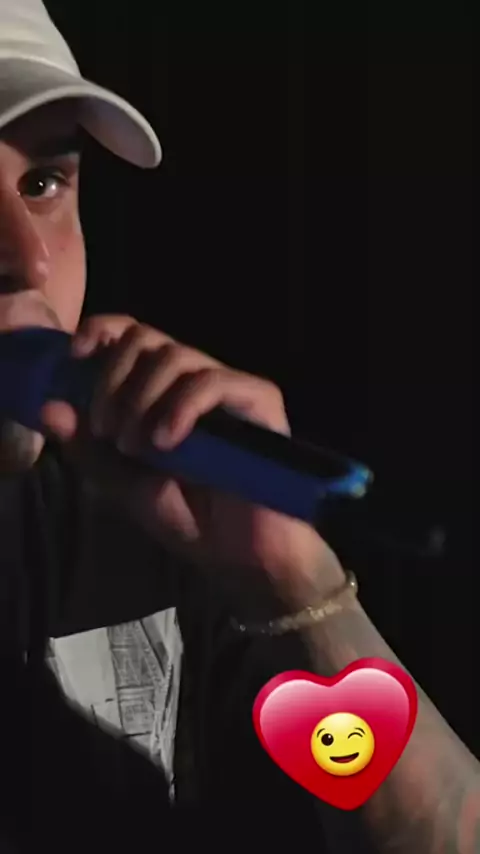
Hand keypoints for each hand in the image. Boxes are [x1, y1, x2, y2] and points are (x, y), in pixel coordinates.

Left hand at [42, 315, 342, 614]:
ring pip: (176, 356)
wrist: (243, 556)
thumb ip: (90, 450)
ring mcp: (229, 387)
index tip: (75, 357)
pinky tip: (167, 441)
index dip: (102, 333)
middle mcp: (194, 380)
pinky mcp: (259, 400)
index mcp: (162, 391)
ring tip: (136, 446)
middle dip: (113, 378)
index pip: (132, 335)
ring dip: (142, 397)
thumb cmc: (189, 518)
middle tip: (107, 429)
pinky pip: (213, 382)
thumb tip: (49, 409)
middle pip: (146, 338)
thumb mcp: (125, 486)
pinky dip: (180, 406)